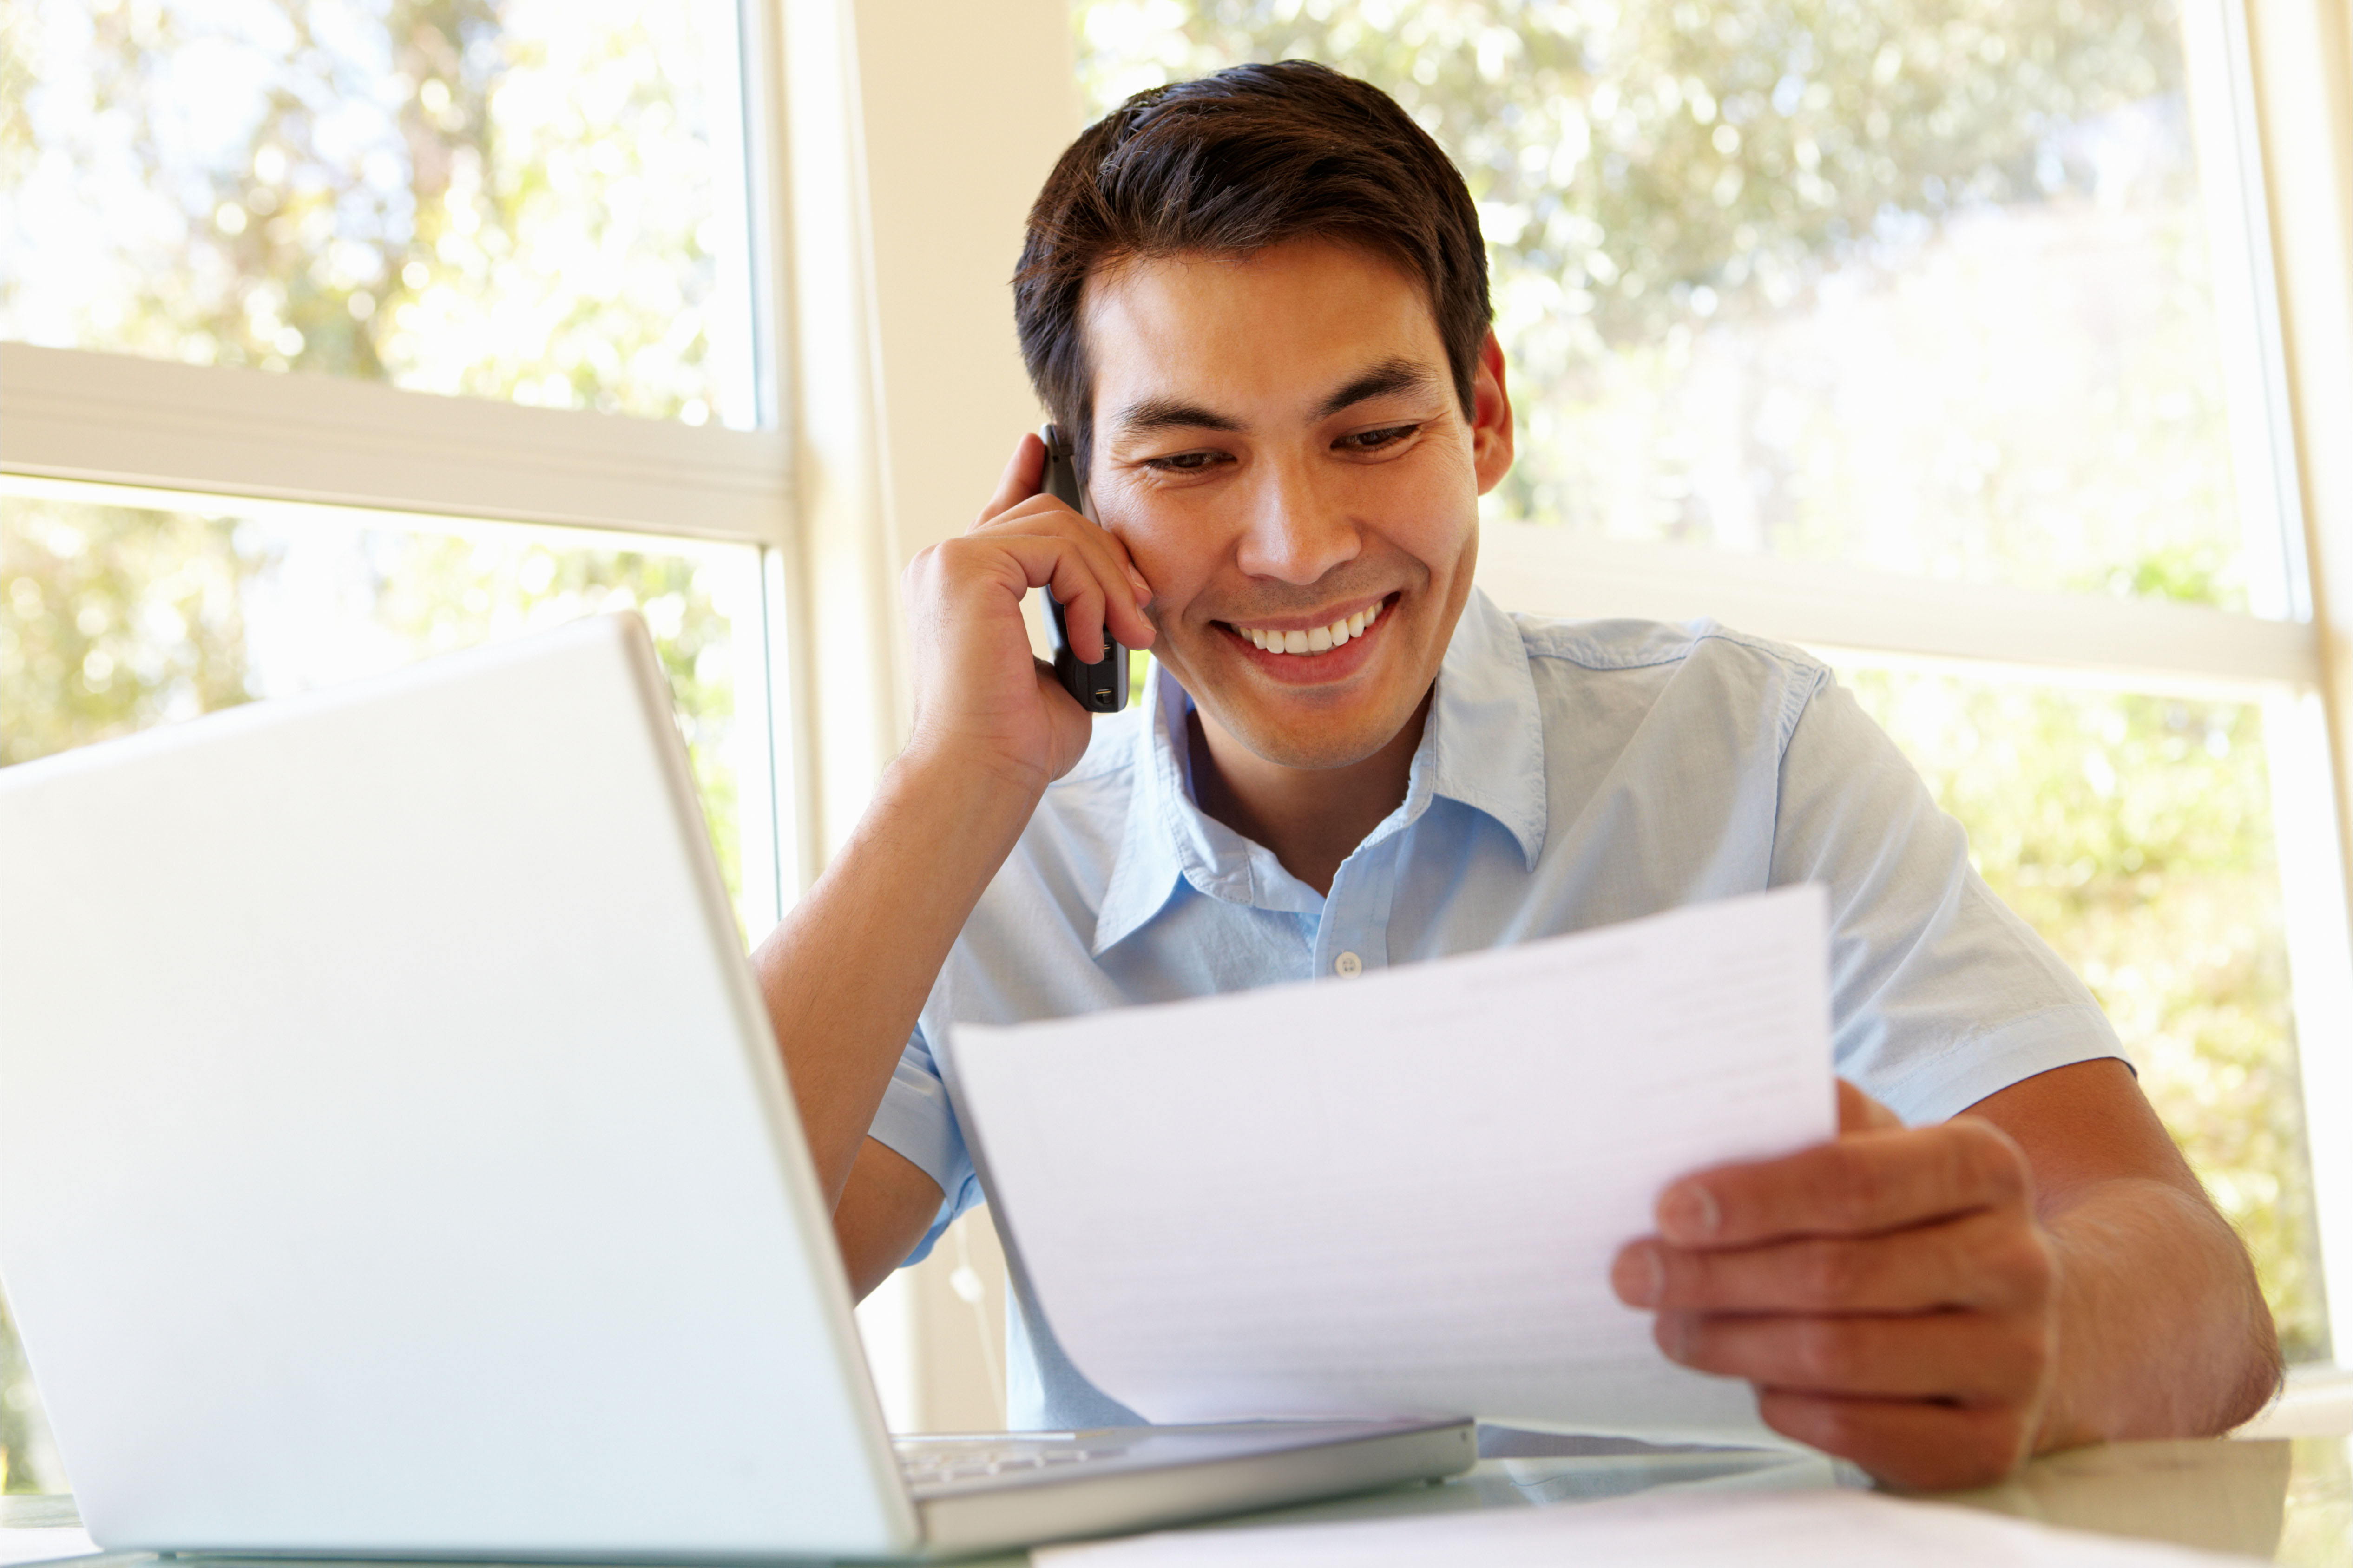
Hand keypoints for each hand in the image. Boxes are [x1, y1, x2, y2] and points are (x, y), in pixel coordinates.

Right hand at [900, 433, 1156, 791]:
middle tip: (1140, 613)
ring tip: (1126, 637)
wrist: (980, 773)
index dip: (1029, 475)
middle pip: (1046, 516)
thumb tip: (1109, 599)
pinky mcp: (964, 567)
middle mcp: (943, 565)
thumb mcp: (1059, 668)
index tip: (1048, 449)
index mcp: (959, 586)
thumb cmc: (1016, 742)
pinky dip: (1090, 592)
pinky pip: (1055, 548)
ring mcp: (948, 562)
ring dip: (1108, 582)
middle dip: (1106, 558)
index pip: (1003, 513)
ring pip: (1057, 527)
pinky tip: (1089, 640)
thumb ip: (1072, 620)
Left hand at [1609, 1081, 2058, 1489]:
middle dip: (1715, 1276)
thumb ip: (1806, 1125)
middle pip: (1836, 1273)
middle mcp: (2017, 1262)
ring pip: (1841, 1356)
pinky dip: (1788, 1408)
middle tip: (1636, 1274)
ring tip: (1672, 1328)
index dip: (1753, 1198)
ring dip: (1734, 1343)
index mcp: (1984, 1167)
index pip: (1853, 1179)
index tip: (1668, 1211)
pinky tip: (1750, 1384)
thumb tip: (1697, 1115)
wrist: (2003, 1316)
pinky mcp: (1993, 1444)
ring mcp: (2017, 1360)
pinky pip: (1863, 1431)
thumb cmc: (1905, 1219)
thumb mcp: (1873, 1150)